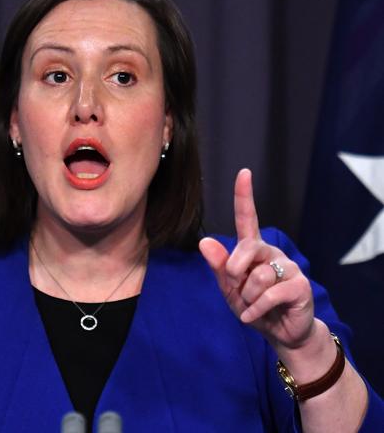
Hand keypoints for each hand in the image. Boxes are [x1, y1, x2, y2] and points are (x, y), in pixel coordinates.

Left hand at [199, 169, 314, 349]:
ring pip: (257, 277)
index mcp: (252, 249)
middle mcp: (271, 253)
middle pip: (247, 249)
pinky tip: (254, 316)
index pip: (247, 218)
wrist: (278, 332)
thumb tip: (204, 242)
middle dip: (234, 271)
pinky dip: (255, 310)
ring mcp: (288, 267)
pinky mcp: (300, 286)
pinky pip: (269, 296)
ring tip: (253, 304)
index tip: (244, 173)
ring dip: (247, 297)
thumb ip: (218, 266)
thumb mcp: (228, 287)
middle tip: (236, 287)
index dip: (244, 196)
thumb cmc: (251, 305)